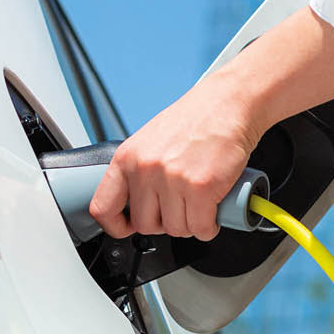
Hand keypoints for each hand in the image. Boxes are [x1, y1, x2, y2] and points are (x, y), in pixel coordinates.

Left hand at [89, 71, 263, 240]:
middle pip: (145, 225)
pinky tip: (212, 213)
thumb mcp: (152, 141)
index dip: (117, 225)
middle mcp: (146, 169)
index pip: (104, 208)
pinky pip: (201, 228)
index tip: (129, 226)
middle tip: (179, 208)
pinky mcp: (202, 188)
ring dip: (190, 224)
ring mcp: (174, 180)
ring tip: (199, 204)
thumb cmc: (197, 119)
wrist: (229, 103)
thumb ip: (140, 170)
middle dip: (165, 223)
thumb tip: (140, 202)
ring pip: (176, 229)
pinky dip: (209, 227)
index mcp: (128, 157)